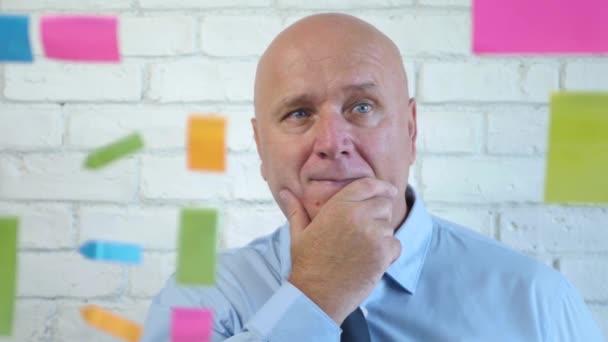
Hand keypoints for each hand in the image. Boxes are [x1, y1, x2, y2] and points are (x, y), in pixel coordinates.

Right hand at [280, 177, 401, 324]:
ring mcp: (372, 235)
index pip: (368, 185)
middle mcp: (358, 216)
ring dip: (381, 234)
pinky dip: (388, 252)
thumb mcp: (299, 233)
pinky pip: (396, 244)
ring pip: (389, 225)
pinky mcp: (383, 254)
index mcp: (338, 206)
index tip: (389, 190)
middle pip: (383, 204)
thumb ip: (296, 209)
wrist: (316, 295)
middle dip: (379, 213)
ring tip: (362, 249)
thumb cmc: (307, 263)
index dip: (381, 186)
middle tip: (366, 230)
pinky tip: (370, 259)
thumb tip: (284, 192)